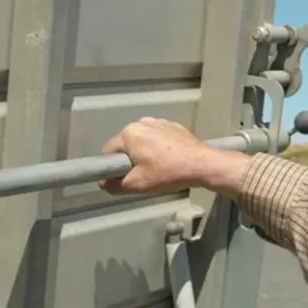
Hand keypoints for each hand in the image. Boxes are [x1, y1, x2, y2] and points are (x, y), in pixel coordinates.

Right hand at [99, 117, 224, 195]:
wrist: (203, 164)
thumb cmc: (170, 172)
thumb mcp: (138, 184)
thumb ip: (115, 185)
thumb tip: (104, 183)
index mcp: (129, 133)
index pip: (108, 151)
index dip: (111, 167)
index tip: (122, 177)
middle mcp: (142, 122)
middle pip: (125, 145)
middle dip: (130, 160)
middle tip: (143, 175)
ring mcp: (159, 122)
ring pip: (142, 141)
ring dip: (144, 154)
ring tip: (158, 168)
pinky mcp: (172, 126)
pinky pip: (157, 138)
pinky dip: (158, 148)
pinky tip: (168, 160)